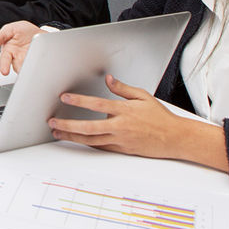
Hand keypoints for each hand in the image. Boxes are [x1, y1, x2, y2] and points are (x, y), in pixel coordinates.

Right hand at [0, 20, 44, 73]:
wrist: (38, 34)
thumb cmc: (22, 32)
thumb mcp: (10, 29)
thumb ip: (0, 36)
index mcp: (8, 51)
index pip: (4, 59)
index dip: (4, 66)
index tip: (4, 71)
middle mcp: (16, 59)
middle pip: (16, 67)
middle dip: (19, 68)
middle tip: (22, 69)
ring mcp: (27, 62)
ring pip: (26, 68)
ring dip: (29, 66)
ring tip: (32, 61)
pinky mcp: (35, 64)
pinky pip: (35, 67)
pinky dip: (37, 66)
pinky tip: (38, 62)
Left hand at [49, 75, 227, 170]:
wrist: (175, 138)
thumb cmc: (160, 117)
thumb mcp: (142, 96)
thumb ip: (122, 88)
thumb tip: (109, 79)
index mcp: (124, 111)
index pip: (96, 105)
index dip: (79, 101)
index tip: (65, 98)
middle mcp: (120, 126)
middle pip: (88, 127)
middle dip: (68, 125)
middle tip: (52, 122)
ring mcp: (120, 140)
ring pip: (91, 140)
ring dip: (72, 136)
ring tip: (58, 133)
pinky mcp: (122, 149)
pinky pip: (101, 147)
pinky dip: (87, 143)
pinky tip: (77, 140)